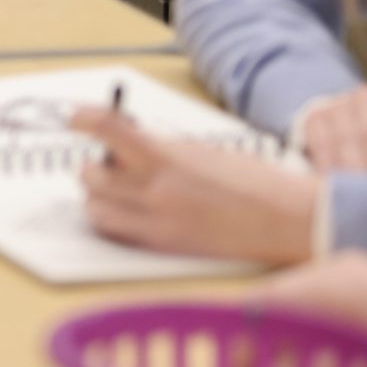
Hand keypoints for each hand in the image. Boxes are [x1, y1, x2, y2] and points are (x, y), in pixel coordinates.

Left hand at [73, 107, 319, 266]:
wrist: (291, 219)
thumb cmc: (255, 181)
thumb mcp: (202, 152)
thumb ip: (161, 149)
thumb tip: (126, 146)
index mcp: (167, 157)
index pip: (107, 129)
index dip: (84, 120)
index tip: (75, 118)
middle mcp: (157, 190)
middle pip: (92, 174)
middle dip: (95, 165)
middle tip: (107, 162)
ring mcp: (159, 223)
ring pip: (96, 208)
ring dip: (99, 196)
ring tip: (116, 191)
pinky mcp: (166, 248)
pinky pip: (117, 234)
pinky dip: (112, 221)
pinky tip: (126, 214)